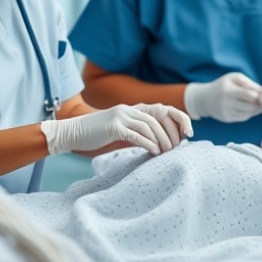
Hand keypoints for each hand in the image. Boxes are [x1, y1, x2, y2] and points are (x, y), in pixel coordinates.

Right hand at [40, 103, 192, 155]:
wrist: (72, 132)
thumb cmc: (97, 134)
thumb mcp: (121, 129)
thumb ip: (138, 130)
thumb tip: (159, 142)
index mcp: (133, 108)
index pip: (164, 109)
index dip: (180, 119)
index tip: (189, 133)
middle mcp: (129, 109)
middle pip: (159, 118)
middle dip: (171, 134)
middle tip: (175, 148)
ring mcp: (121, 116)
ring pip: (150, 127)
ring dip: (162, 140)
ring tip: (167, 152)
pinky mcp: (113, 127)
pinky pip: (136, 135)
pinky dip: (149, 144)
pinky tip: (155, 152)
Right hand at [184, 72, 261, 122]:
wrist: (205, 98)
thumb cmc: (223, 85)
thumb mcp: (234, 78)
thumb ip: (248, 83)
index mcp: (228, 90)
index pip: (249, 95)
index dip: (259, 95)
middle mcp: (225, 102)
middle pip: (250, 106)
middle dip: (259, 104)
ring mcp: (226, 112)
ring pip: (247, 114)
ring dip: (256, 110)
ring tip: (260, 105)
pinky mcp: (227, 119)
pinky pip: (243, 118)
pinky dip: (249, 114)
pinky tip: (251, 109)